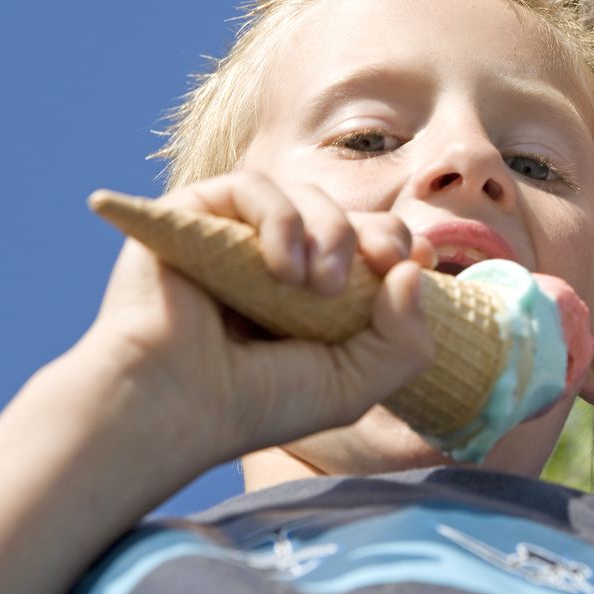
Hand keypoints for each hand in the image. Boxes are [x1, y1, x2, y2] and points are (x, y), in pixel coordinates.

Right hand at [82, 170, 437, 468]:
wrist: (172, 406)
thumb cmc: (258, 403)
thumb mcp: (355, 385)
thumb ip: (406, 342)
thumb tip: (416, 271)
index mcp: (317, 297)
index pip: (371, 249)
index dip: (402, 244)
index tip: (421, 260)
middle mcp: (279, 261)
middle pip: (348, 215)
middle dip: (377, 232)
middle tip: (381, 265)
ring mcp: (237, 236)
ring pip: (306, 196)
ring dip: (330, 231)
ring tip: (320, 286)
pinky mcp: (196, 216)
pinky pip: (251, 187)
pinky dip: (280, 219)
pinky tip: (283, 267)